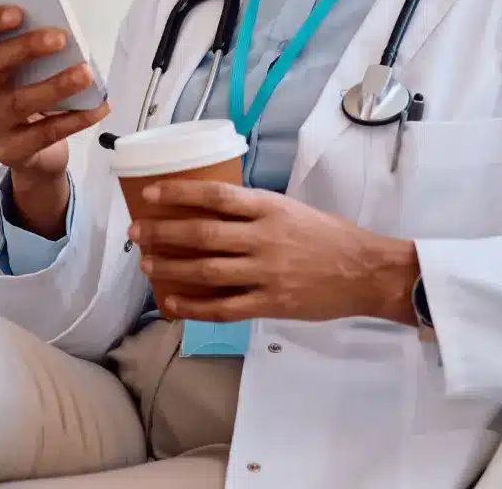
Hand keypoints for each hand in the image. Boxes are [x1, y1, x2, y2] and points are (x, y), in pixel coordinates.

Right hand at [0, 5, 108, 236]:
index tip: (18, 12)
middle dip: (27, 48)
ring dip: (55, 85)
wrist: (35, 154)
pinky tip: (99, 107)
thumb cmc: (31, 99)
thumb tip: (66, 37)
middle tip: (61, 38)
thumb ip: (36, 54)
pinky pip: (45, 133)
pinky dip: (76, 119)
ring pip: (18, 102)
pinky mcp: (8, 151)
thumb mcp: (28, 73)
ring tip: (85, 74)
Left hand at [128, 180, 419, 324]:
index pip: (215, 195)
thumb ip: (255, 211)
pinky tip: (173, 303)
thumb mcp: (291, 208)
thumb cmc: (328, 236)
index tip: (151, 194)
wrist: (364, 271)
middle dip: (164, 233)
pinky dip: (194, 307)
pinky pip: (223, 308)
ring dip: (172, 267)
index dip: (179, 193)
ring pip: (206, 271)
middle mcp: (263, 238)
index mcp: (268, 208)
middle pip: (202, 234)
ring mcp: (265, 273)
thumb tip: (213, 209)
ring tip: (148, 265)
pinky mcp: (269, 303)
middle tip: (137, 233)